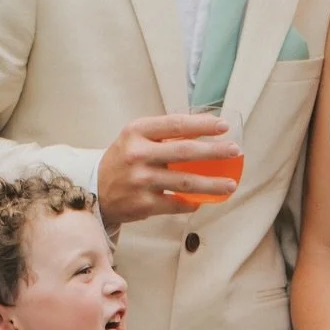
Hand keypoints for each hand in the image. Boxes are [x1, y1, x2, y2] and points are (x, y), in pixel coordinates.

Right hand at [96, 113, 240, 224]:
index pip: (176, 124)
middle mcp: (138, 155)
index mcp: (137, 132)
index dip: (202, 125)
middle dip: (214, 151)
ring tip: (230, 184)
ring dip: (212, 184)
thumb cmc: (122, 160)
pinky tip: (202, 201)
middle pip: (185, 152)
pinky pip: (176, 204)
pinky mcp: (144, 204)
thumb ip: (163, 134)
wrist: (94, 189)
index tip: (224, 126)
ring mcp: (141, 181)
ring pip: (185, 182)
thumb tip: (204, 132)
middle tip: (235, 151)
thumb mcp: (135, 138)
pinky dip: (192, 203)